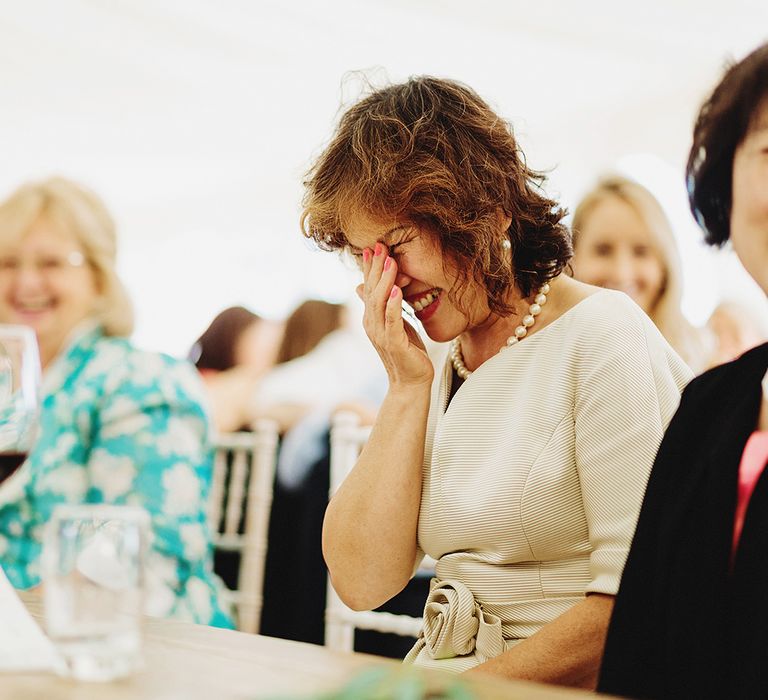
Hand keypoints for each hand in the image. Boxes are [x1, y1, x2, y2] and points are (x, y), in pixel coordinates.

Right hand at [359, 243, 433, 389]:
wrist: (410, 383)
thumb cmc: (406, 353)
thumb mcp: (393, 324)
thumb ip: (382, 306)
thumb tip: (361, 287)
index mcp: (372, 319)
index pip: (368, 288)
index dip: (369, 267)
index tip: (373, 246)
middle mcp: (372, 325)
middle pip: (371, 291)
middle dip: (375, 268)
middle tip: (379, 246)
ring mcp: (381, 335)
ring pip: (380, 303)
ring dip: (385, 281)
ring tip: (390, 262)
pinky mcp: (394, 344)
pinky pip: (392, 321)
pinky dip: (393, 304)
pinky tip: (397, 290)